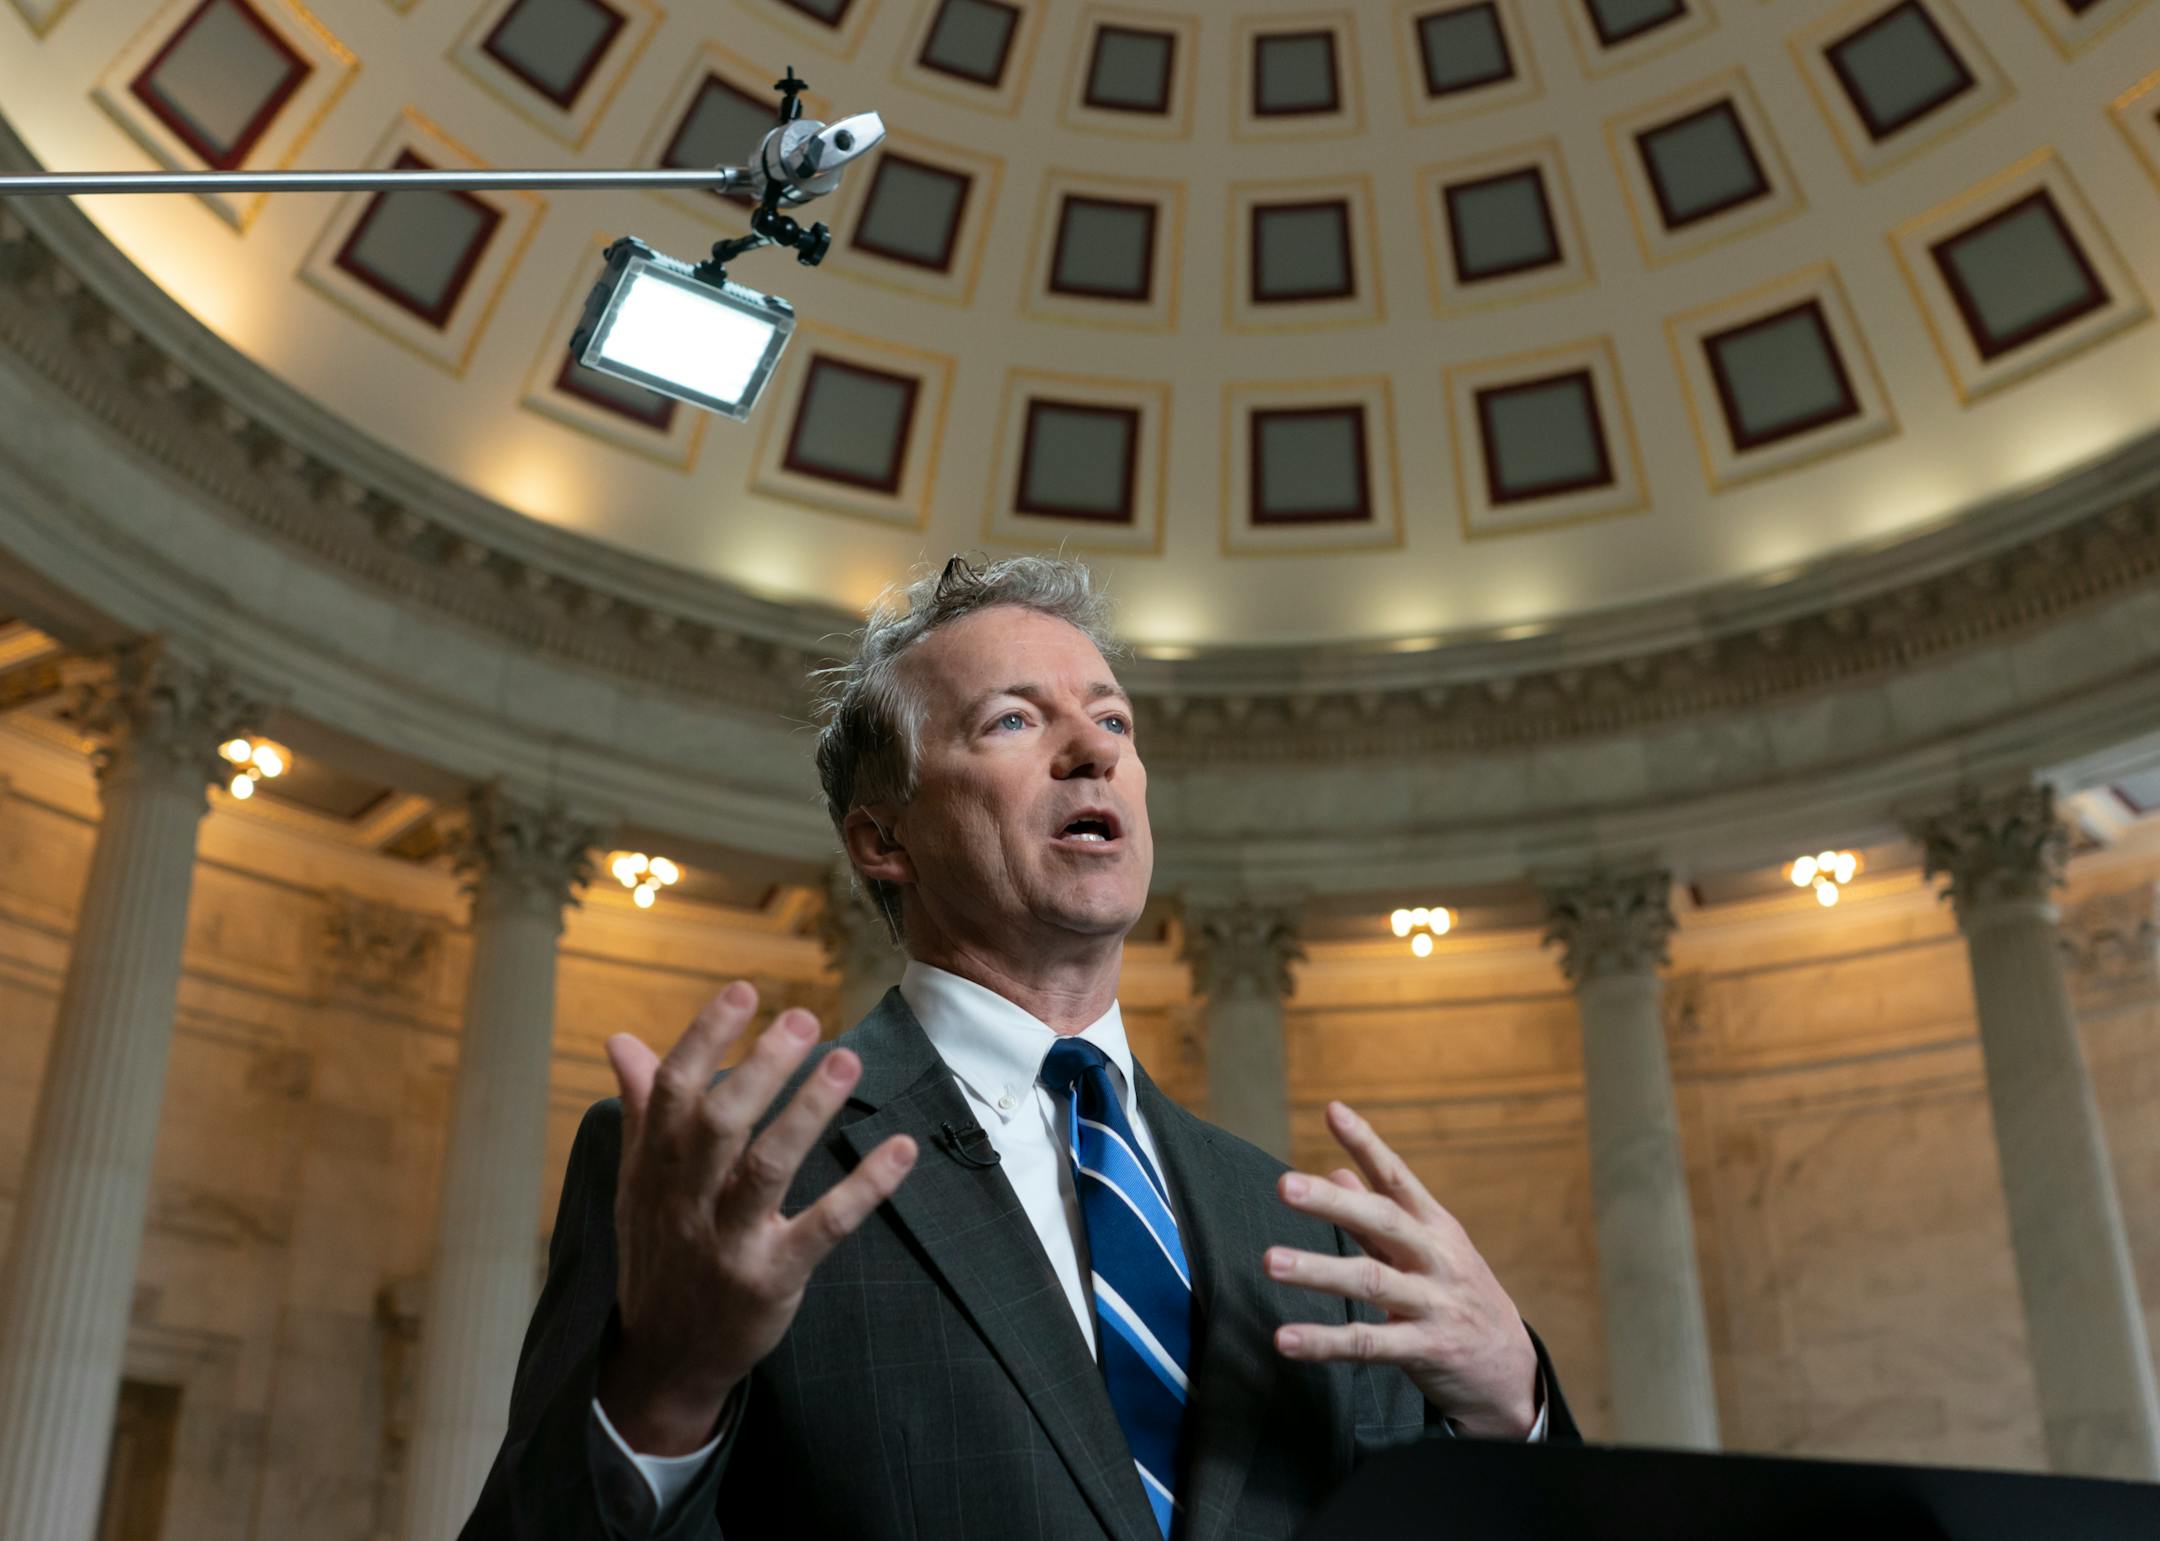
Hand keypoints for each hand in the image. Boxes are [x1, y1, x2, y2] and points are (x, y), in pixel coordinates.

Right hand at [596, 980, 917, 1453]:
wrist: (664, 1360)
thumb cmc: (659, 1253)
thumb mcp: (637, 1185)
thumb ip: (641, 1109)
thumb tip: (622, 1040)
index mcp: (655, 1169)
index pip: (673, 1092)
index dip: (706, 1037)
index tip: (744, 990)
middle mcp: (686, 1200)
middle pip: (720, 1122)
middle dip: (761, 1067)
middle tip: (804, 1018)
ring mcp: (729, 1241)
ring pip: (768, 1167)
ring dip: (809, 1111)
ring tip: (847, 1061)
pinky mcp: (772, 1278)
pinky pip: (823, 1227)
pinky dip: (864, 1187)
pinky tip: (901, 1149)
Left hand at [1265, 1100, 1538, 1438]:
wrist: (1510, 1370)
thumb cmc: (1459, 1297)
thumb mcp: (1430, 1250)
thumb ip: (1378, 1217)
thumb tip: (1335, 1171)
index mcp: (1435, 1227)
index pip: (1398, 1177)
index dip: (1367, 1144)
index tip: (1333, 1111)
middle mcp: (1437, 1259)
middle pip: (1384, 1221)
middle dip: (1333, 1202)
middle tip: (1284, 1185)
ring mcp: (1433, 1304)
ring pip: (1372, 1281)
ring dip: (1318, 1271)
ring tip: (1270, 1261)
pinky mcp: (1426, 1350)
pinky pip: (1369, 1344)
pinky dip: (1324, 1341)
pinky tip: (1284, 1339)